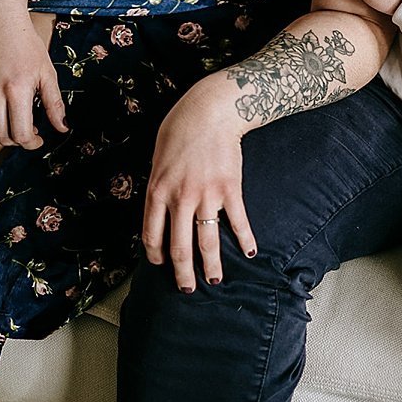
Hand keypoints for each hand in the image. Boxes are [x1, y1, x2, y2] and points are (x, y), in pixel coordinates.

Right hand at [0, 11, 67, 149]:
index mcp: (16, 89)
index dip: (32, 143)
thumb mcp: (46, 72)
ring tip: (15, 123)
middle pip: (4, 137)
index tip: (39, 138)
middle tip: (31, 130)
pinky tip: (0, 116)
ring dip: (3, 135)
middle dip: (20, 140)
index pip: (21, 134)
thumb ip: (54, 103)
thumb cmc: (24, 42)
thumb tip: (62, 128)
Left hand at [142, 70, 255, 291]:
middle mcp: (180, 199)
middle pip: (179, 248)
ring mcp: (206, 196)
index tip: (161, 265)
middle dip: (183, 274)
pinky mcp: (230, 189)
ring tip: (215, 281)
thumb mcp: (157, 160)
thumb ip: (158, 188)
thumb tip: (160, 212)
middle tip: (188, 290)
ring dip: (212, 265)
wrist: (210, 111)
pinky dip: (245, 239)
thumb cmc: (179, 130)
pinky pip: (238, 222)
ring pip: (208, 242)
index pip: (151, 236)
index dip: (155, 256)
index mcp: (156, 192)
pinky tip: (250, 253)